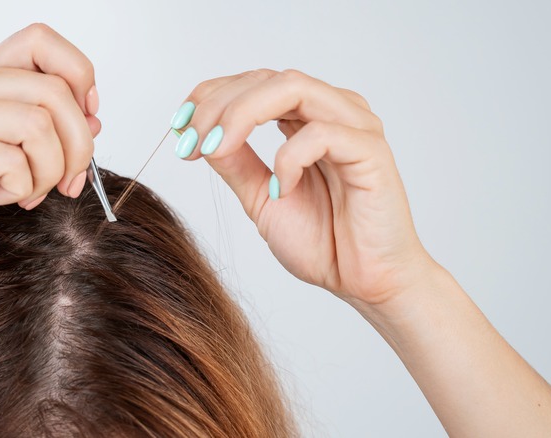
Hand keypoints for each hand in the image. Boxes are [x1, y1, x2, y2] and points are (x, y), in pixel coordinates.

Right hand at [0, 23, 99, 264]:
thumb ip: (38, 132)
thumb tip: (93, 121)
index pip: (42, 41)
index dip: (79, 75)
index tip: (88, 118)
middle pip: (55, 90)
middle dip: (79, 145)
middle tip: (69, 182)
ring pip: (40, 124)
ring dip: (51, 171)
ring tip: (28, 193)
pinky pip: (13, 161)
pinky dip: (21, 189)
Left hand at [175, 69, 434, 305]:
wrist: (365, 283)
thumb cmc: (324, 241)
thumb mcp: (260, 198)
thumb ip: (235, 163)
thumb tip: (200, 135)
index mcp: (306, 118)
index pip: (254, 83)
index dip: (210, 96)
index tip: (179, 128)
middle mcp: (332, 112)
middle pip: (267, 78)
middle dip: (217, 105)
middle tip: (190, 140)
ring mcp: (355, 126)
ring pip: (293, 87)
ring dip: (242, 115)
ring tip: (217, 150)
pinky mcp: (371, 150)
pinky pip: (322, 133)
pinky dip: (288, 158)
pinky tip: (280, 190)